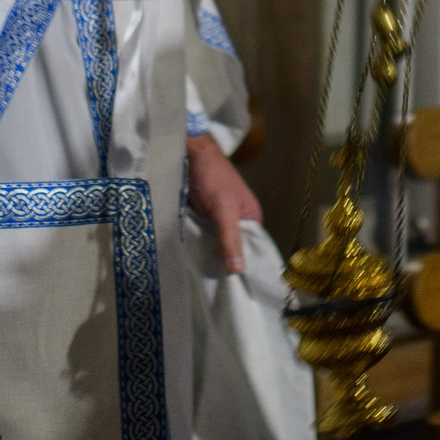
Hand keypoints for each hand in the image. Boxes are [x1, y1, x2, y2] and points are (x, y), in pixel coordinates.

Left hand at [186, 129, 260, 273]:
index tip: (233, 288)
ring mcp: (218, 217)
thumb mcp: (223, 210)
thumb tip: (239, 271)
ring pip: (215, 242)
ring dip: (207, 253)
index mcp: (251, 217)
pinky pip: (202, 235)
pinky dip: (196, 242)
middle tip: (211, 285)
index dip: (243, 266)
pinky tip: (189, 256)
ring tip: (198, 276)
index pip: (251, 249)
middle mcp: (237, 219)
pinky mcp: (201, 215)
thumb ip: (230, 238)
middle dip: (222, 262)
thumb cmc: (211, 177)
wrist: (188, 152)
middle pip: (232, 248)